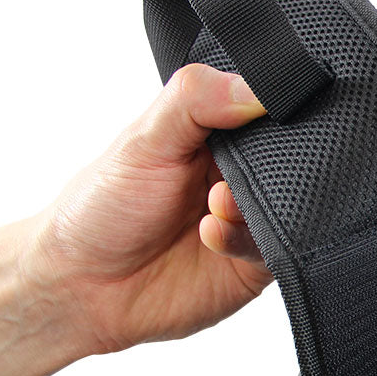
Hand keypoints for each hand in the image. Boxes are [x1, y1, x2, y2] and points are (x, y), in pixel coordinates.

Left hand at [0, 63, 268, 375]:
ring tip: (215, 206)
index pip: (263, 109)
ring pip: (291, 206)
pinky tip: (211, 236)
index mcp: (215, 136)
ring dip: (253, 206)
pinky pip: (279, 250)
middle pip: (288, 160)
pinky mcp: (255, 264)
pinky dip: (247, 239)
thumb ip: (195, 102)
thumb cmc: (103, 208)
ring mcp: (250, 221)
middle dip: (270, 165)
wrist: (85, 288)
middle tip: (230, 172)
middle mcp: (237, 177)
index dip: (270, 108)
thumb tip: (255, 88)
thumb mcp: (144, 139)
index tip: (266, 112)